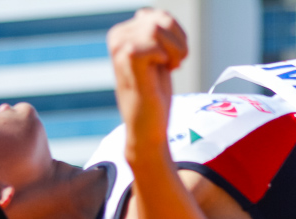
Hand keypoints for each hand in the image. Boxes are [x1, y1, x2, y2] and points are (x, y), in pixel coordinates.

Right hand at [107, 8, 187, 156]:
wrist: (147, 127)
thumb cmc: (153, 96)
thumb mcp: (156, 58)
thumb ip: (155, 35)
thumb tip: (155, 15)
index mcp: (122, 34)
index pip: (158, 15)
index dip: (175, 35)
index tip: (173, 58)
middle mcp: (117, 36)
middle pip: (160, 18)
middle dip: (178, 41)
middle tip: (176, 63)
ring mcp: (120, 47)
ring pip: (158, 27)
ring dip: (176, 49)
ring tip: (172, 67)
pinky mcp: (128, 58)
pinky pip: (155, 41)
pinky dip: (168, 56)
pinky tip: (164, 70)